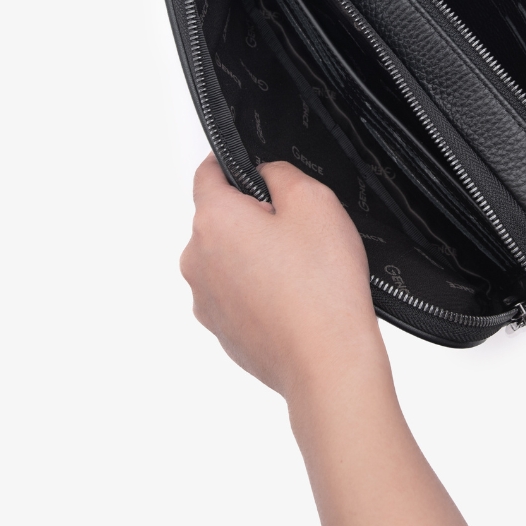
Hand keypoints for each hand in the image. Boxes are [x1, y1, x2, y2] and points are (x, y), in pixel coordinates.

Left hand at [180, 156, 386, 400]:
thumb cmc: (322, 285)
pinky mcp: (222, 330)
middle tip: (299, 229)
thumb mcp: (314, 200)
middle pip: (220, 218)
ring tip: (302, 270)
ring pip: (229, 257)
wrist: (327, 362)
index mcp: (213, 221)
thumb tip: (265, 175)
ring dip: (257, 255)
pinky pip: (237, 293)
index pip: (207, 173)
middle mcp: (197, 260)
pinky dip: (260, 289)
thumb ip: (280, 173)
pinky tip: (295, 298)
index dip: (232, 162)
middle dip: (254, 215)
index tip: (252, 165)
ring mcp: (206, 300)